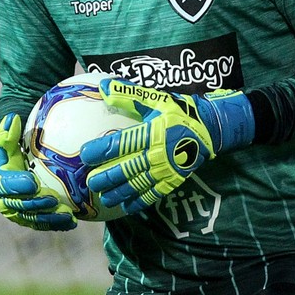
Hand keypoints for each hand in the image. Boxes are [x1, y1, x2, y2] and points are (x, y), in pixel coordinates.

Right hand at [0, 114, 77, 230]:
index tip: (33, 182)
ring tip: (67, 215)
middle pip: (19, 206)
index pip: (4, 185)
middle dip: (36, 204)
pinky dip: (57, 224)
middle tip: (53, 199)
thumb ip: (8, 133)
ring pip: (32, 218)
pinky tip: (72, 221)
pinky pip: (43, 223)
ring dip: (50, 218)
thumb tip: (12, 119)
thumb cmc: (11, 149)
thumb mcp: (7, 140)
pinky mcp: (30, 219)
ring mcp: (17, 212)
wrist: (12, 166)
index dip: (17, 185)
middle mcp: (3, 201)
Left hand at [80, 79, 254, 215]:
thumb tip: (104, 86)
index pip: (122, 143)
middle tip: (90, 182)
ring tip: (104, 197)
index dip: (102, 150)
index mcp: (152, 133)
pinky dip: (141, 201)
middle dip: (107, 177)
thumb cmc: (178, 111)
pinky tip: (127, 207)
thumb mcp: (156, 98)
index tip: (85, 154)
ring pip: (139, 184)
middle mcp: (158, 154)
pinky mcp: (174, 180)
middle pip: (128, 168)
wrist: (210, 128)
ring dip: (120, 192)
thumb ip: (129, 94)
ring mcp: (167, 169)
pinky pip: (155, 194)